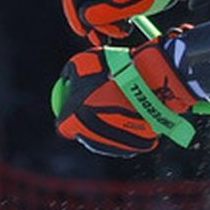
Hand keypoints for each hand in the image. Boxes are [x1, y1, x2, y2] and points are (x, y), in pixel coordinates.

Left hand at [52, 42, 202, 156]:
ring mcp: (116, 145)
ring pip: (107, 140)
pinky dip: (128, 128)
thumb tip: (66, 77)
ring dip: (108, 127)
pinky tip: (132, 113)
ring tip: (117, 107)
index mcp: (74, 122)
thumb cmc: (111, 68)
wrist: (147, 77)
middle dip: (87, 124)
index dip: (66, 117)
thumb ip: (70, 72)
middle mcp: (92, 139)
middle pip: (85, 136)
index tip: (72, 107)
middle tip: (95, 108)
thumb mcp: (84, 62)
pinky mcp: (137, 147)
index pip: (62, 127)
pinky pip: (129, 139)